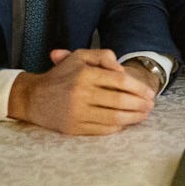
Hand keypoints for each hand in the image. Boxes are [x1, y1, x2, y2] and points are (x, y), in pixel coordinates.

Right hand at [7, 48, 155, 135]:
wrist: (33, 97)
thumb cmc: (61, 75)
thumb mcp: (79, 56)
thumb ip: (103, 56)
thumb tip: (121, 69)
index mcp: (85, 74)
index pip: (119, 81)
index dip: (138, 88)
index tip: (149, 92)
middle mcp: (81, 94)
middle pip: (119, 101)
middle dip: (139, 104)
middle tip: (151, 105)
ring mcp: (77, 113)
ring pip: (113, 118)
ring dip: (133, 117)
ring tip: (144, 115)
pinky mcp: (74, 128)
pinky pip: (102, 129)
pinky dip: (117, 127)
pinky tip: (126, 123)